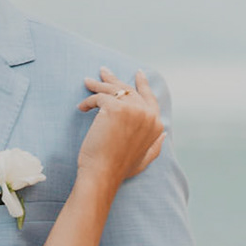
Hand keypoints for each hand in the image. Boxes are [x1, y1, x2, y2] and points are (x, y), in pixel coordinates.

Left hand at [75, 68, 164, 190]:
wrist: (103, 174)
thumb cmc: (119, 170)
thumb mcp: (145, 159)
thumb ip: (156, 145)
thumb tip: (164, 134)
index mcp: (156, 125)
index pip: (150, 98)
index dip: (143, 84)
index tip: (138, 73)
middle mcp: (148, 115)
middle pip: (129, 90)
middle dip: (115, 79)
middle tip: (103, 71)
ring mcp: (133, 109)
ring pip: (114, 89)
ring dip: (99, 84)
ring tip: (87, 81)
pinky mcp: (115, 108)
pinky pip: (99, 97)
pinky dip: (88, 101)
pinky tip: (81, 108)